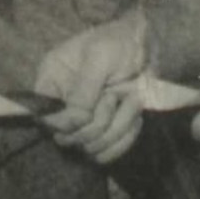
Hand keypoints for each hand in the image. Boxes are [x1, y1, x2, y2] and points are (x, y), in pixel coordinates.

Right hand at [35, 11, 145, 164]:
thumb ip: (81, 91)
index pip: (44, 117)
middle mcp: (63, 103)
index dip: (66, 122)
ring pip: (90, 148)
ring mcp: (85, 119)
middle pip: (68, 137)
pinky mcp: (105, 131)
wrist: (155, 50)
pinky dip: (125, 138)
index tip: (88, 111)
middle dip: (97, 122)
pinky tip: (136, 117)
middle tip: (114, 96)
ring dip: (117, 127)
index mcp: (52, 79)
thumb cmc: (122, 44)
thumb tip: (74, 122)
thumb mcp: (98, 57)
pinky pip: (106, 154)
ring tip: (132, 100)